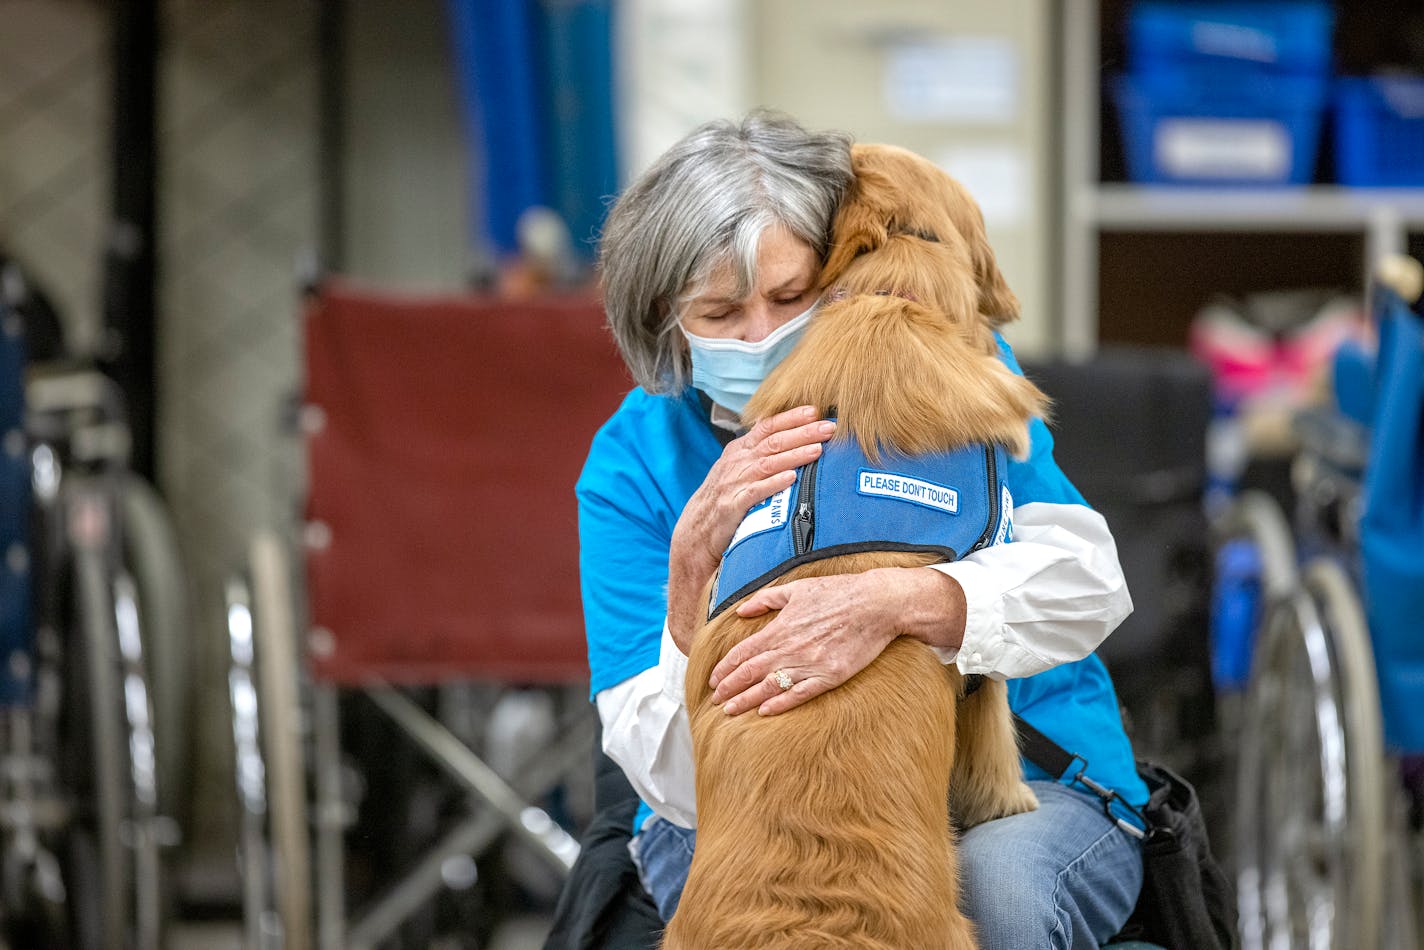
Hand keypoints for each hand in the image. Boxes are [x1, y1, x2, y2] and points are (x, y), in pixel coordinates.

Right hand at [667, 406, 835, 651]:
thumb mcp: (736, 469)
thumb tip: (780, 432)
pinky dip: (774, 483)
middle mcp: (736, 462)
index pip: (767, 427)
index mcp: (739, 451)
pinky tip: (792, 478)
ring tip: (817, 449)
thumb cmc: (723, 499)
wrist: (695, 532)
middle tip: (828, 427)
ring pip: (768, 463)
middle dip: (802, 432)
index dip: (790, 418)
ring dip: (794, 455)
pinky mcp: (732, 505)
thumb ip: (756, 452)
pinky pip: (756, 491)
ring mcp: (733, 483)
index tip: (814, 411)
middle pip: (773, 442)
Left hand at [709, 567, 965, 715]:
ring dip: (747, 700)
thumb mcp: (797, 587)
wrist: (876, 604)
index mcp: (781, 627)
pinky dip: (781, 704)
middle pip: (751, 672)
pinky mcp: (830, 676)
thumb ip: (765, 599)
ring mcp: (810, 664)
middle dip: (730, 688)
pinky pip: (800, 694)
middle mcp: (791, 647)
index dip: (725, 667)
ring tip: (730, 711)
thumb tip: (740, 610)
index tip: (713, 679)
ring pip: (771, 687)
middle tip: (715, 701)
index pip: (744, 652)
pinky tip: (765, 712)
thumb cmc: (837, 592)